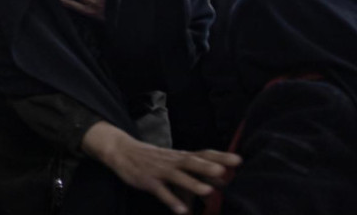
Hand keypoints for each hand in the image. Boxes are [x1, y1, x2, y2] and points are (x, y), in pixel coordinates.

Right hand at [81, 121, 241, 213]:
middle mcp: (172, 161)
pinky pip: (160, 191)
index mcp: (181, 156)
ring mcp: (160, 170)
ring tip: (207, 190)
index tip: (238, 160)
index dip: (220, 156)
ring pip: (177, 176)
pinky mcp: (148, 181)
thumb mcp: (176, 162)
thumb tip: (222, 181)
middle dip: (207, 167)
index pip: (203, 154)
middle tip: (223, 171)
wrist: (122, 151)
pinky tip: (181, 211)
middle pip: (191, 162)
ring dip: (192, 183)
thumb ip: (198, 172)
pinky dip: (170, 200)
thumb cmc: (154, 159)